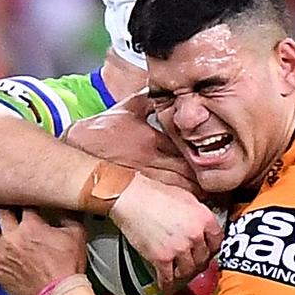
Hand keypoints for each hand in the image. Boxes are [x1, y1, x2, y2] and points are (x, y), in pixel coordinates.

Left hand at [0, 199, 86, 294]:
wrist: (58, 294)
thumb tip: (68, 199)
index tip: (19, 184)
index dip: (22, 192)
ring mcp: (0, 254)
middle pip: (1, 211)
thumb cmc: (69, 265)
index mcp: (31, 226)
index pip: (25, 203)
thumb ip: (69, 214)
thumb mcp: (77, 234)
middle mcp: (12, 236)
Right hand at [64, 92, 203, 198]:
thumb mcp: (126, 108)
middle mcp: (149, 160)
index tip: (216, 159)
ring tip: (208, 197)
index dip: (203, 156)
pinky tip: (187, 206)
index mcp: (151, 139)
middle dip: (203, 179)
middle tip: (219, 182)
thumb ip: (147, 98)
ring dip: (194, 194)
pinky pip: (163, 200)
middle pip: (186, 173)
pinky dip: (178, 203)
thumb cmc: (99, 131)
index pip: (185, 149)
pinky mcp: (136, 191)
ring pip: (177, 190)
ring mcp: (143, 178)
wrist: (75, 150)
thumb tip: (162, 88)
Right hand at [110, 173, 223, 290]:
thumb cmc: (155, 194)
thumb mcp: (187, 198)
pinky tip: (165, 283)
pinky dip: (167, 283)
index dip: (212, 248)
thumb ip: (198, 214)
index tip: (208, 251)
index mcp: (204, 218)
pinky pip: (168, 277)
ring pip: (188, 270)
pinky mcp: (162, 257)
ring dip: (184, 274)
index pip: (218, 241)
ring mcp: (179, 247)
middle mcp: (195, 234)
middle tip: (193, 264)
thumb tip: (203, 226)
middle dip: (198, 262)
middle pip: (203, 258)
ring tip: (180, 273)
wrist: (132, 198)